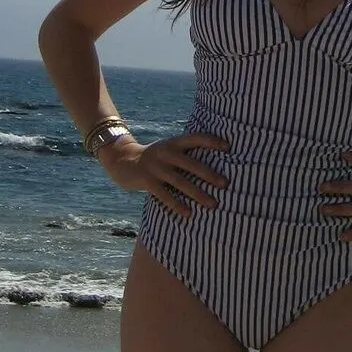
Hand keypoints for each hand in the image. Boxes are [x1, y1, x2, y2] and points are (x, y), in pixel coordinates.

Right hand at [100, 133, 227, 217]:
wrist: (123, 160)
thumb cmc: (155, 157)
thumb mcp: (169, 148)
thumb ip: (186, 153)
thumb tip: (215, 162)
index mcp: (174, 142)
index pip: (196, 138)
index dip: (212, 141)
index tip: (228, 147)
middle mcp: (166, 152)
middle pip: (191, 163)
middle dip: (209, 174)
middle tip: (226, 184)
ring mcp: (156, 167)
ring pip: (180, 181)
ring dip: (198, 193)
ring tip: (214, 204)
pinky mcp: (147, 181)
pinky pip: (165, 195)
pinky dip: (178, 204)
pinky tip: (189, 213)